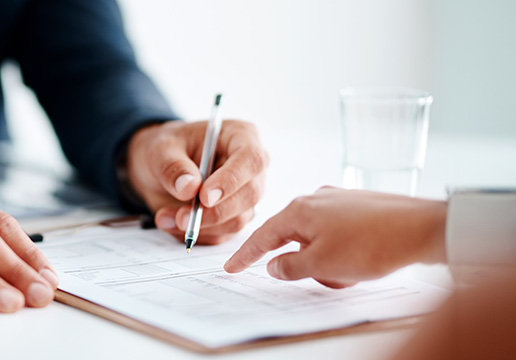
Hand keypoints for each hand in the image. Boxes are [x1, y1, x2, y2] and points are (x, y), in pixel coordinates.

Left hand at [127, 120, 267, 243]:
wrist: (157, 167)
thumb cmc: (166, 148)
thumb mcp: (160, 149)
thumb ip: (173, 166)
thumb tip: (189, 188)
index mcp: (240, 137)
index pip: (251, 159)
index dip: (231, 180)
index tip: (204, 197)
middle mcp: (249, 167)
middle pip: (249, 195)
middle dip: (214, 212)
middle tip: (181, 217)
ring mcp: (244, 195)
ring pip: (237, 220)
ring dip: (200, 226)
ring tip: (165, 216)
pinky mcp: (233, 217)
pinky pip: (221, 234)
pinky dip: (195, 234)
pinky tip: (170, 222)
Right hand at [224, 187, 446, 287]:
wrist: (423, 228)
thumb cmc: (372, 244)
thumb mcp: (321, 265)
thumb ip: (289, 267)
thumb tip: (273, 266)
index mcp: (299, 210)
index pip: (262, 236)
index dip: (245, 255)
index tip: (231, 267)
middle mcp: (316, 198)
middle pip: (293, 237)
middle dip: (302, 263)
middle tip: (320, 277)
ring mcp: (339, 200)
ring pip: (318, 238)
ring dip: (327, 261)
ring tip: (350, 273)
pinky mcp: (360, 206)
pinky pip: (338, 234)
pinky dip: (342, 252)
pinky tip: (360, 264)